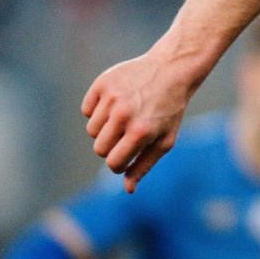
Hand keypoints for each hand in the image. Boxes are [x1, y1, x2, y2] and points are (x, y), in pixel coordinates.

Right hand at [83, 50, 191, 191]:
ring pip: (91, 130)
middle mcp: (124, 115)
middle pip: (99, 148)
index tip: (127, 155)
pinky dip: (97, 109)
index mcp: (140, 132)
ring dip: (104, 128)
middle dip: (111, 146)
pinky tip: (117, 101)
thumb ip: (144, 165)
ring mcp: (112, 98)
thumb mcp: (164, 140)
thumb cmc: (170, 109)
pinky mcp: (103, 84)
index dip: (119, 163)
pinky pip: (87, 109)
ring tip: (125, 115)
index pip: (113, 163)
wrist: (172, 69)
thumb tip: (128, 189)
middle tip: (128, 133)